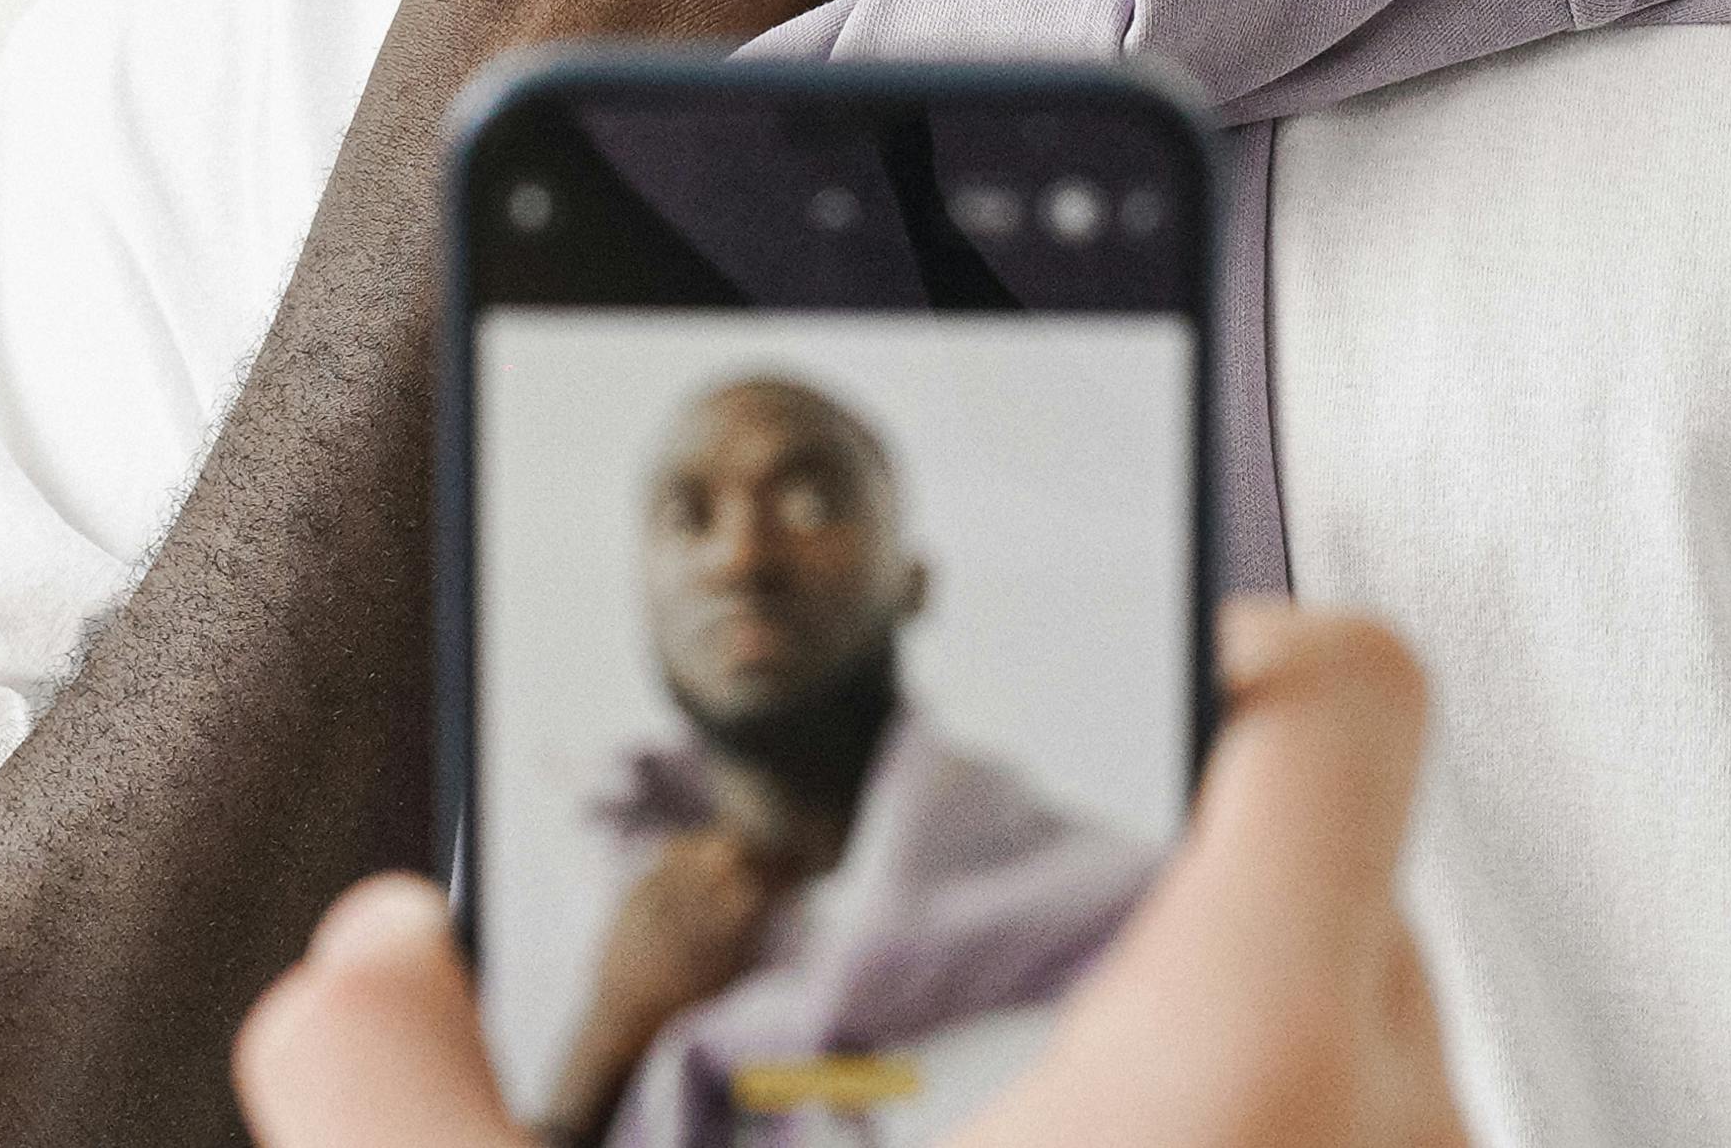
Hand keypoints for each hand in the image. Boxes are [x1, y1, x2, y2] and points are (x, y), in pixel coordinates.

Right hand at [235, 603, 1470, 1147]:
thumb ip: (415, 1124)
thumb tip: (355, 967)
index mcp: (1230, 1084)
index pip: (1344, 711)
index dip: (1234, 632)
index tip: (1090, 666)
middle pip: (1348, 891)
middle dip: (1164, 879)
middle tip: (969, 943)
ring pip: (1375, 1080)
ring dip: (1214, 1069)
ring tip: (999, 1131)